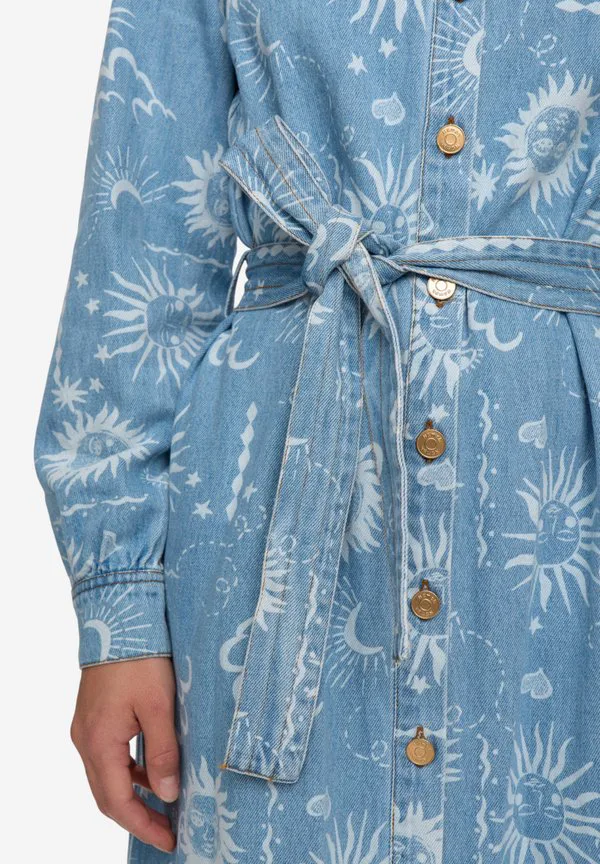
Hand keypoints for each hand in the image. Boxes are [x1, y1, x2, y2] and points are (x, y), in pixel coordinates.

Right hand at [70, 656, 178, 853]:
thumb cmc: (141, 660)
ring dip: (132, 795)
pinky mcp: (93, 716)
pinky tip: (151, 770)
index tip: (169, 839)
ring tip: (164, 805)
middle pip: (107, 795)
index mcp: (100, 743)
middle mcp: (86, 740)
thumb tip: (167, 794)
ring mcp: (86, 728)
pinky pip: (107, 756)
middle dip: (137, 817)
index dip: (143, 825)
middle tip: (168, 830)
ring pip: (106, 776)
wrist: (119, 619)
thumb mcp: (160, 707)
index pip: (118, 802)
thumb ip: (163, 753)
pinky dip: (128, 771)